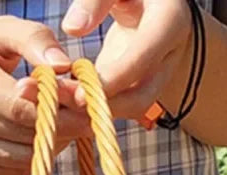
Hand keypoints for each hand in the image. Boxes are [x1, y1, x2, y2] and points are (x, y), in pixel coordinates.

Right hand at [0, 16, 91, 174]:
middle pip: (21, 134)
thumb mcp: (2, 32)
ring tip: (64, 127)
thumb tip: (63, 67)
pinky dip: (34, 160)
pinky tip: (42, 141)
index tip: (86, 104)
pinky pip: (12, 172)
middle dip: (61, 128)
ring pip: (20, 158)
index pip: (18, 105)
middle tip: (84, 118)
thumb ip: (35, 41)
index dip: (57, 109)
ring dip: (51, 147)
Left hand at [62, 0, 194, 120]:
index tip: (80, 92)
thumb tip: (72, 29)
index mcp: (170, 21)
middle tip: (63, 101)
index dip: (114, 79)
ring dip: (94, 112)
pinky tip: (64, 101)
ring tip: (57, 103)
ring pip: (129, 108)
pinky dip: (92, 107)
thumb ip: (95, 0)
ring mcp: (155, 74)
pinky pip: (118, 104)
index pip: (144, 58)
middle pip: (140, 97)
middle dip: (102, 106)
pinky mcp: (138, 85)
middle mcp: (168, 55)